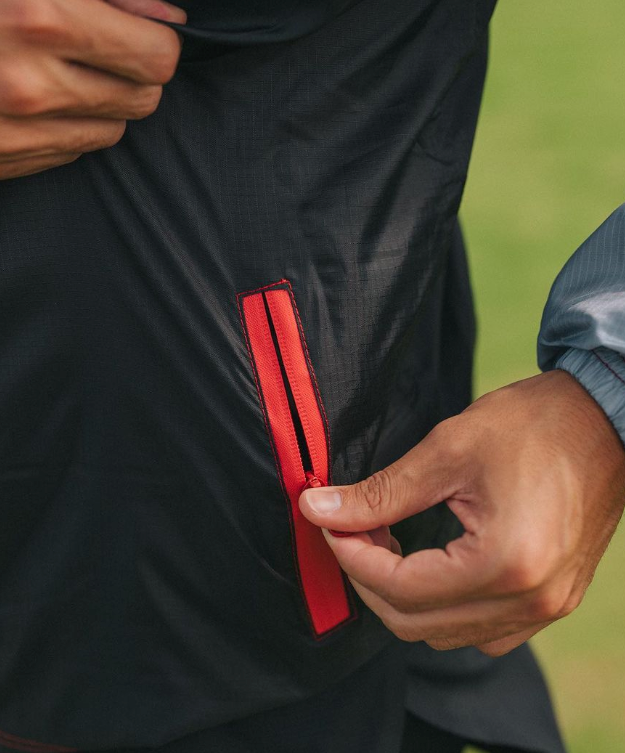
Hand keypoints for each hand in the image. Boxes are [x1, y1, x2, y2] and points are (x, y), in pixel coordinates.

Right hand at [0, 0, 185, 179]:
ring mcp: (19, 131)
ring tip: (61, 71)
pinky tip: (34, 98)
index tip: (147, 30)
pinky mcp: (8, 161)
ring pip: (113, 131)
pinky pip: (72, 151)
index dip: (158, 40)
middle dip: (134, 74)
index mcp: (41, 19)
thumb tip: (168, 18)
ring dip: (102, 104)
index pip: (156, 58)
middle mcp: (33, 84)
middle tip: (101, 48)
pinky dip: (66, 126)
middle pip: (143, 100)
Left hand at [299, 371, 624, 655]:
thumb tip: (317, 508)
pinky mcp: (552, 601)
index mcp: (505, 564)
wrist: (603, 420)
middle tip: (352, 529)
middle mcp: (529, 601)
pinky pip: (480, 630)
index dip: (351, 556)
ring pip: (444, 634)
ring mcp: (546, 609)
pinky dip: (440, 606)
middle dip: (369, 577)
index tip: (329, 522)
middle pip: (415, 622)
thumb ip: (380, 492)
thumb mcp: (447, 451)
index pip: (400, 586)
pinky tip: (426, 563)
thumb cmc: (533, 425)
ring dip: (401, 594)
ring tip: (386, 540)